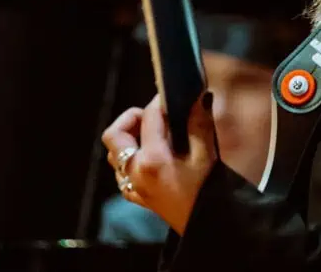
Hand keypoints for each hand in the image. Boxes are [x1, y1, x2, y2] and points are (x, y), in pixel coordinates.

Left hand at [101, 93, 217, 234]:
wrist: (204, 225)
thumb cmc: (206, 190)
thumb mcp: (206, 155)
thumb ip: (199, 123)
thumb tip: (198, 97)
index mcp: (152, 159)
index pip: (149, 118)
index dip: (159, 101)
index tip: (171, 96)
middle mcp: (135, 172)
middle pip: (114, 135)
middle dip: (131, 118)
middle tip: (154, 116)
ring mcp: (132, 185)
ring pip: (114, 153)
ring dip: (128, 138)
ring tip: (153, 135)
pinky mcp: (135, 195)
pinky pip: (121, 172)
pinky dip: (130, 159)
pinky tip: (150, 157)